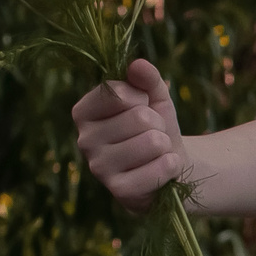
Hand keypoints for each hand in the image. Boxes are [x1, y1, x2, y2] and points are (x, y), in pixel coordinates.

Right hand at [72, 58, 187, 204]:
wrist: (171, 166)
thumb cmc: (157, 127)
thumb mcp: (155, 97)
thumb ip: (147, 78)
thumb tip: (138, 65)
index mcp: (83, 112)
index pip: (117, 92)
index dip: (142, 98)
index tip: (141, 108)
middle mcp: (84, 140)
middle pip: (140, 118)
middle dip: (158, 125)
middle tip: (153, 135)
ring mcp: (99, 168)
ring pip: (153, 142)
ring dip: (165, 146)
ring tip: (157, 152)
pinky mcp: (119, 190)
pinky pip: (160, 170)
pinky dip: (171, 167)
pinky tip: (164, 170)